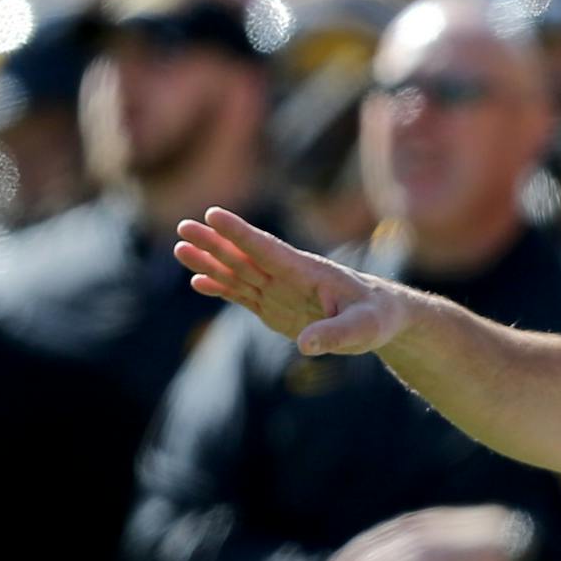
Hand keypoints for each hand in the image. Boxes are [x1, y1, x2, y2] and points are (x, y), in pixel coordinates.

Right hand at [176, 209, 410, 355]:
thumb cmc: (376, 317)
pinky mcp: (275, 307)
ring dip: (210, 262)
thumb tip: (304, 346)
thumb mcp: (363, 328)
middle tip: (182, 227)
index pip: (269, 249)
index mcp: (308, 272)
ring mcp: (279, 290)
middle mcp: (288, 277)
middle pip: (245, 256)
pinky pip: (243, 294)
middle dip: (214, 243)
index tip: (214, 215)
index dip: (241, 234)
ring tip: (179, 248)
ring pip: (238, 272)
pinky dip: (221, 288)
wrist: (380, 317)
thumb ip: (335, 334)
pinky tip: (199, 283)